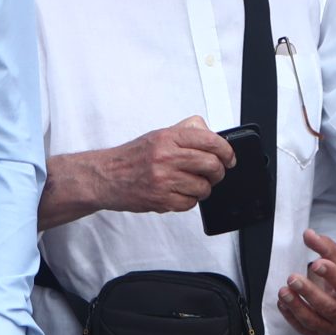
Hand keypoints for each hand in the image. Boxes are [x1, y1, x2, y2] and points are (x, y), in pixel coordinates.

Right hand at [96, 118, 238, 213]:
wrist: (106, 176)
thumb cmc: (133, 156)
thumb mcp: (159, 135)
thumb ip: (185, 131)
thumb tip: (211, 132)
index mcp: (168, 137)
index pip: (210, 141)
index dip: (226, 151)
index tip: (229, 158)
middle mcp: (166, 157)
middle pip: (211, 165)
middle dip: (218, 172)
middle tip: (214, 173)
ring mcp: (164, 180)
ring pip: (204, 187)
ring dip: (203, 188)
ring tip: (191, 184)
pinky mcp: (161, 200)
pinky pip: (190, 203)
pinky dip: (189, 200)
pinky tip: (178, 193)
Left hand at [276, 230, 335, 334]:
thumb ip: (327, 247)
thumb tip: (308, 234)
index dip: (331, 274)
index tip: (316, 264)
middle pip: (329, 307)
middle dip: (309, 293)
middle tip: (292, 279)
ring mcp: (334, 327)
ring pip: (315, 321)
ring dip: (296, 307)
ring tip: (283, 292)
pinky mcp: (321, 334)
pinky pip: (305, 329)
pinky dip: (291, 318)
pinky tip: (282, 304)